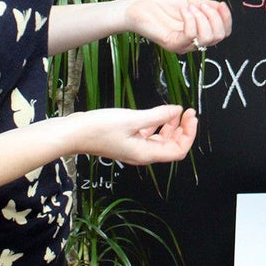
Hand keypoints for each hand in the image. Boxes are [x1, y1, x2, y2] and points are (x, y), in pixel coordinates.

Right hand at [70, 106, 198, 164]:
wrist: (73, 133)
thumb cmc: (99, 129)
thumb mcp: (132, 119)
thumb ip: (157, 115)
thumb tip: (177, 111)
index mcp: (145, 154)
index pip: (178, 151)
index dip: (188, 135)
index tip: (191, 116)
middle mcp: (142, 154)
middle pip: (172, 146)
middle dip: (183, 129)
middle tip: (188, 111)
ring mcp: (134, 148)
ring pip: (161, 140)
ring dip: (172, 126)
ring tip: (178, 111)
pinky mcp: (128, 140)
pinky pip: (149, 135)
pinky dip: (158, 125)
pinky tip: (159, 113)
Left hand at [126, 0, 231, 53]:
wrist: (138, 7)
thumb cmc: (160, 5)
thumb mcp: (189, 1)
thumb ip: (206, 6)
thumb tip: (222, 7)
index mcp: (199, 31)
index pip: (223, 33)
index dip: (227, 19)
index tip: (221, 4)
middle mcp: (193, 41)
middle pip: (219, 36)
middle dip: (215, 17)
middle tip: (201, 5)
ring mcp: (183, 44)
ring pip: (208, 38)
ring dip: (203, 18)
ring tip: (190, 7)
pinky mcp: (172, 44)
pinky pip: (190, 35)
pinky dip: (190, 19)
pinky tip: (183, 10)